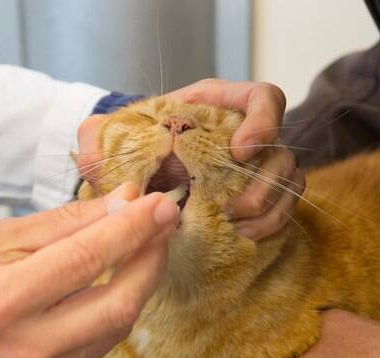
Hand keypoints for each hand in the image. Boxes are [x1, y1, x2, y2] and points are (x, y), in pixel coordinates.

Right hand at [0, 183, 179, 357]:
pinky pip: (105, 341)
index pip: (87, 258)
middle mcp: (29, 343)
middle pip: (117, 302)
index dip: (132, 228)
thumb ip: (67, 221)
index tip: (160, 204)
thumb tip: (121, 203)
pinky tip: (122, 279)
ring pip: (118, 324)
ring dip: (142, 281)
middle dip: (151, 258)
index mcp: (6, 298)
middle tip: (163, 224)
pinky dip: (121, 306)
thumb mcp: (2, 237)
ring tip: (146, 246)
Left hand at [78, 79, 303, 240]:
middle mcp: (242, 134)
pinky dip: (268, 224)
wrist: (138, 169)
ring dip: (269, 209)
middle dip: (264, 184)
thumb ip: (97, 138)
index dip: (263, 122)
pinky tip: (242, 235)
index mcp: (215, 106)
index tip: (239, 151)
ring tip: (236, 226)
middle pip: (281, 151)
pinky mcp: (253, 196)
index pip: (263, 99)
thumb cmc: (129, 144)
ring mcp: (253, 167)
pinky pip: (281, 208)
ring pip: (288, 182)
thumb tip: (91, 159)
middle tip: (233, 208)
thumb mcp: (108, 135)